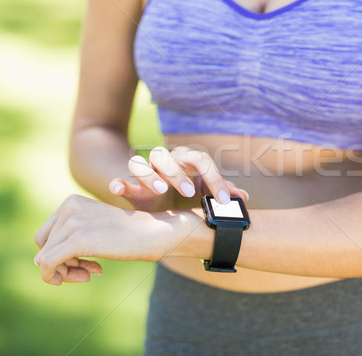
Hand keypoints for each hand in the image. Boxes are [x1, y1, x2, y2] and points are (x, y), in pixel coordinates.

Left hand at [34, 194, 199, 284]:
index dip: (60, 253)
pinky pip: (47, 266)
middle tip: (87, 271)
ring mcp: (72, 222)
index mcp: (71, 201)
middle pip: (43, 246)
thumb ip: (73, 238)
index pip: (46, 235)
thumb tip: (42, 264)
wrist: (157, 231)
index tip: (84, 262)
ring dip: (65, 272)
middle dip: (62, 264)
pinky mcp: (77, 240)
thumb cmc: (133, 235)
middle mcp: (68, 207)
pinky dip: (57, 277)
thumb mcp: (98, 228)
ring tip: (89, 273)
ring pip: (43, 259)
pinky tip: (88, 276)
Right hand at [109, 146, 248, 211]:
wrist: (162, 205)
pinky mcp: (130, 189)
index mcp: (185, 160)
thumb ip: (221, 192)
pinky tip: (119, 188)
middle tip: (188, 192)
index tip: (222, 199)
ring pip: (138, 162)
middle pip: (165, 155)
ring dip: (148, 175)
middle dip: (177, 173)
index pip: (200, 160)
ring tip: (159, 190)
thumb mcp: (204, 193)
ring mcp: (144, 174)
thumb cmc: (187, 195)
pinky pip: (120, 180)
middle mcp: (163, 163)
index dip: (213, 178)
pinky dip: (118, 183)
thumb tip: (243, 197)